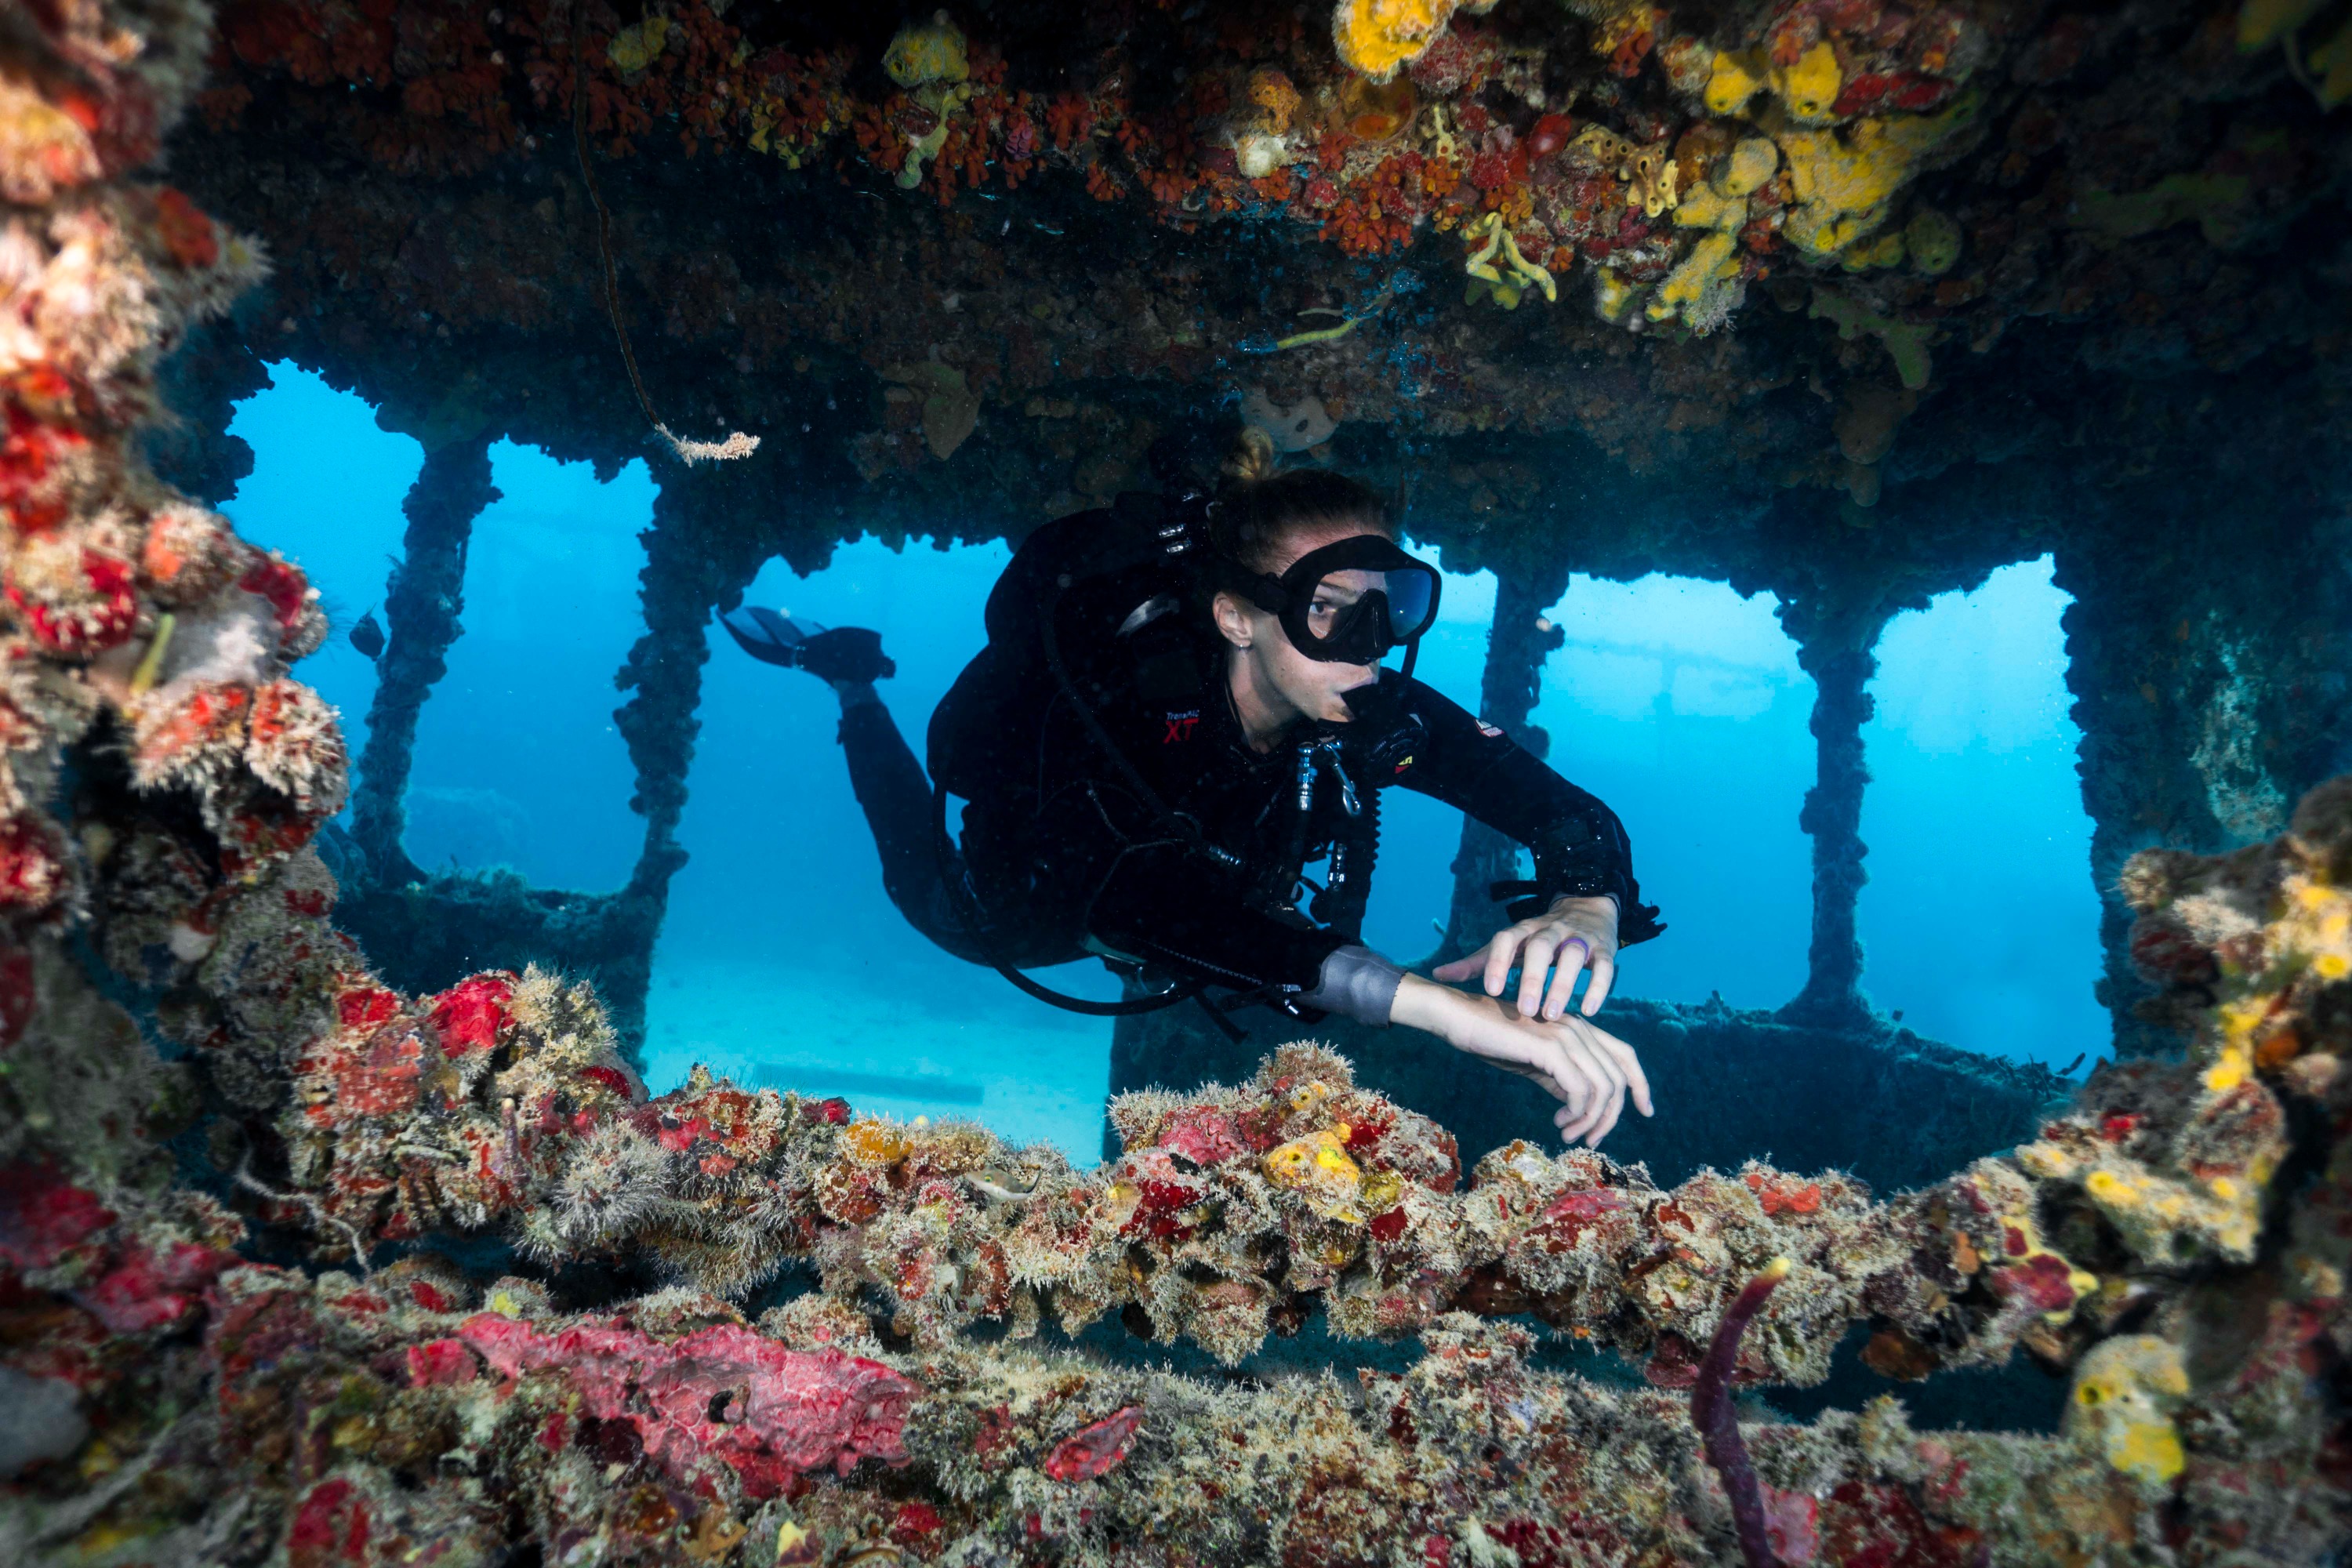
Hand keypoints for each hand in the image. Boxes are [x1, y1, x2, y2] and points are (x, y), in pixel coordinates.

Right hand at [1391, 975, 1652, 1147]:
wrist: (1458, 1017)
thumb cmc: (1491, 1038)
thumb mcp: (1533, 1063)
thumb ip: (1559, 1078)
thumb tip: (1580, 1104)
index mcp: (1579, 1028)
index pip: (1626, 1056)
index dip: (1641, 1085)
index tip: (1646, 1112)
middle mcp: (1579, 1027)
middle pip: (1618, 1078)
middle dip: (1610, 1116)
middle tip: (1588, 1139)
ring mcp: (1566, 1034)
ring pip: (1602, 1087)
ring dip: (1591, 1120)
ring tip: (1568, 1134)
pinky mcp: (1550, 1047)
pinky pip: (1580, 1089)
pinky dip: (1576, 1113)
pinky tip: (1558, 1122)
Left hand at [1434, 894, 1619, 1020]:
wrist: (1586, 909)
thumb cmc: (1538, 939)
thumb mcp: (1509, 946)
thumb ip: (1476, 962)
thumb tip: (1437, 974)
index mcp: (1523, 930)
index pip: (1506, 940)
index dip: (1498, 963)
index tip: (1492, 991)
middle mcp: (1550, 930)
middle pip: (1541, 948)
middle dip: (1533, 978)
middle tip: (1526, 1012)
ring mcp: (1579, 937)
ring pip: (1573, 957)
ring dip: (1563, 985)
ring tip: (1553, 1016)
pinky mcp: (1605, 948)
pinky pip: (1604, 966)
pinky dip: (1597, 987)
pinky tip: (1588, 1011)